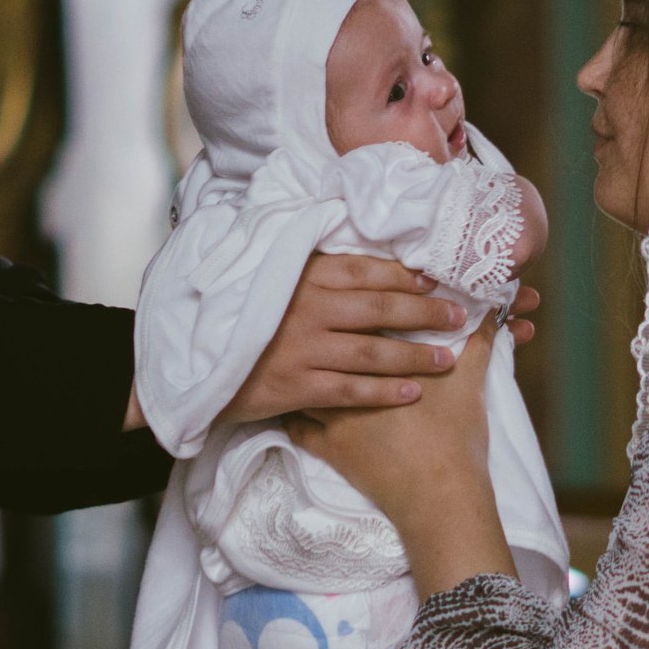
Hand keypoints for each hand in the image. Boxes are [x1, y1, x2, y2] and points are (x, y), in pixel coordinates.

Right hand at [219, 254, 459, 423]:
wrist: (190, 364)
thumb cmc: (232, 316)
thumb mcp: (265, 277)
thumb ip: (306, 268)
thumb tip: (351, 256)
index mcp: (301, 275)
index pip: (366, 270)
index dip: (405, 275)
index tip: (436, 281)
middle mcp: (307, 308)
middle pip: (380, 308)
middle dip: (425, 313)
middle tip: (458, 316)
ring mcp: (302, 348)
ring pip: (372, 351)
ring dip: (415, 355)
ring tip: (447, 359)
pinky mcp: (296, 386)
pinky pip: (351, 390)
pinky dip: (384, 391)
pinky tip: (412, 393)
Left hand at [288, 320, 514, 594]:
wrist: (439, 492)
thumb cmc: (456, 433)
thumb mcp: (472, 380)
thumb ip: (479, 340)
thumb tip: (490, 313)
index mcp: (384, 355)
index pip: (363, 317)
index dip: (356, 305)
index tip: (347, 298)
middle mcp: (351, 378)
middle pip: (325, 342)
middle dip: (316, 328)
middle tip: (308, 318)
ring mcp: (334, 414)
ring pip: (303, 381)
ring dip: (299, 369)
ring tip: (294, 358)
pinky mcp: (328, 448)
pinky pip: (297, 427)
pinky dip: (291, 414)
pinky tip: (288, 406)